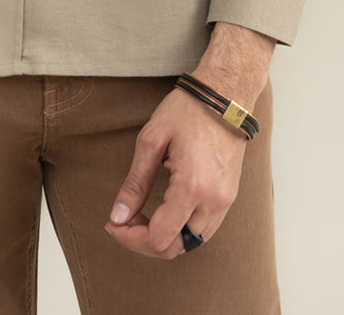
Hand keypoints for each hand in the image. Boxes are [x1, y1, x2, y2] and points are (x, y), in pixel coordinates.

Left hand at [104, 85, 248, 257]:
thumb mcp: (152, 140)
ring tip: (141, 216)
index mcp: (192, 187)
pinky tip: (164, 212)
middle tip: (123, 220)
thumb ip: (135, 183)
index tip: (113, 223)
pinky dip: (181, 230)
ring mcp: (225, 202)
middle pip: (175, 249)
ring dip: (163, 238)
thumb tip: (118, 217)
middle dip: (143, 241)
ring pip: (190, 244)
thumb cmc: (187, 110)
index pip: (158, 238)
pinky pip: (203, 230)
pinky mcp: (229, 198)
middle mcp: (213, 202)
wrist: (226, 95)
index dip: (130, 238)